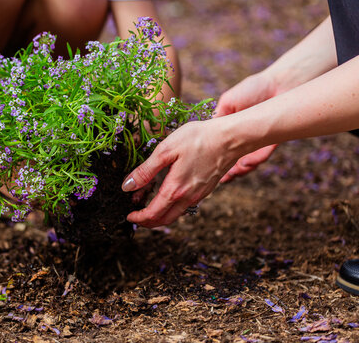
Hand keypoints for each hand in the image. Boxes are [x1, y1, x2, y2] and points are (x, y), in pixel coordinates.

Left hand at [121, 120, 238, 226]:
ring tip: (148, 204)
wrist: (231, 138)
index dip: (138, 218)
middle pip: (164, 220)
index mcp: (175, 189)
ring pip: (175, 214)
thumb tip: (127, 186)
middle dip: (148, 222)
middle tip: (136, 215)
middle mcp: (188, 198)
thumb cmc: (199, 139)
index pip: (153, 214)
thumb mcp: (166, 150)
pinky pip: (186, 206)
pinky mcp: (206, 190)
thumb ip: (145, 170)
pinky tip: (168, 194)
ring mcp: (198, 195)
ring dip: (160, 215)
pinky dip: (172, 207)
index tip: (129, 216)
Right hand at [215, 72, 281, 181]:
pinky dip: (252, 162)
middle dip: (224, 171)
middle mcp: (242, 137)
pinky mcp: (271, 142)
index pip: (219, 146)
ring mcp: (256, 141)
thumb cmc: (252, 89)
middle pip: (231, 159)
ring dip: (238, 171)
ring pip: (246, 162)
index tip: (204, 165)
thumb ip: (218, 116)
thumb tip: (206, 130)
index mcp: (230, 128)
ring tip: (230, 175)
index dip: (212, 157)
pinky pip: (260, 156)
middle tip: (218, 179)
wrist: (278, 84)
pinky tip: (244, 165)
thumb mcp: (228, 101)